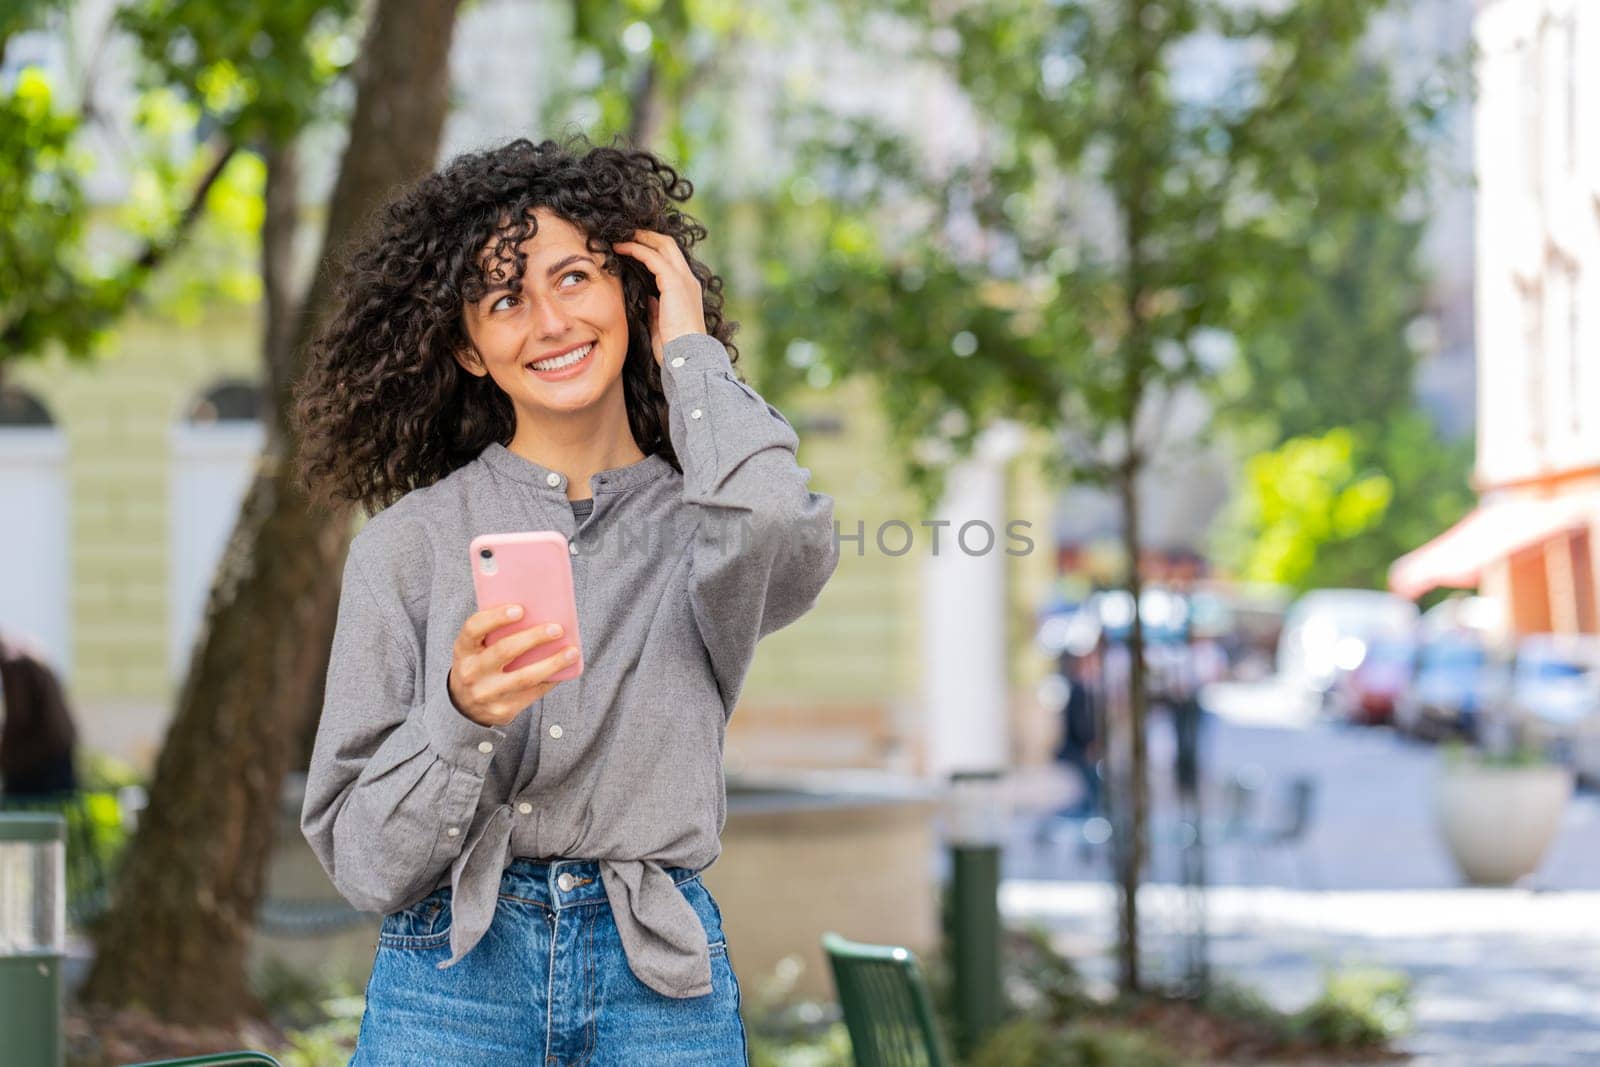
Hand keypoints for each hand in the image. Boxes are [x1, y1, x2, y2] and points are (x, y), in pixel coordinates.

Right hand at [447, 605, 577, 727]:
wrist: (466, 706)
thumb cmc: (480, 664)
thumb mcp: (476, 648)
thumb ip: (495, 632)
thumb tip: (538, 612)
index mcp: (463, 649)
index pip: (474, 628)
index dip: (496, 617)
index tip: (520, 609)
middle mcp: (471, 672)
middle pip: (504, 650)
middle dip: (534, 638)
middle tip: (556, 629)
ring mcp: (486, 693)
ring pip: (524, 677)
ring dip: (552, 663)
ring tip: (572, 652)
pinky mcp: (502, 710)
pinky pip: (532, 693)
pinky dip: (551, 679)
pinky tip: (564, 670)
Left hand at [612, 229, 706, 365]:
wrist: (687, 357)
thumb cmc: (674, 348)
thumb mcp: (662, 324)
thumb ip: (657, 308)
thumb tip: (649, 298)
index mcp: (687, 290)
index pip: (671, 258)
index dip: (653, 248)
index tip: (633, 245)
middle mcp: (688, 279)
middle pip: (668, 244)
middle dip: (647, 235)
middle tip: (625, 233)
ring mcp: (683, 279)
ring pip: (662, 245)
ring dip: (640, 238)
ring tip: (620, 236)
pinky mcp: (674, 282)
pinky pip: (652, 257)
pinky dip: (635, 249)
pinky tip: (620, 248)